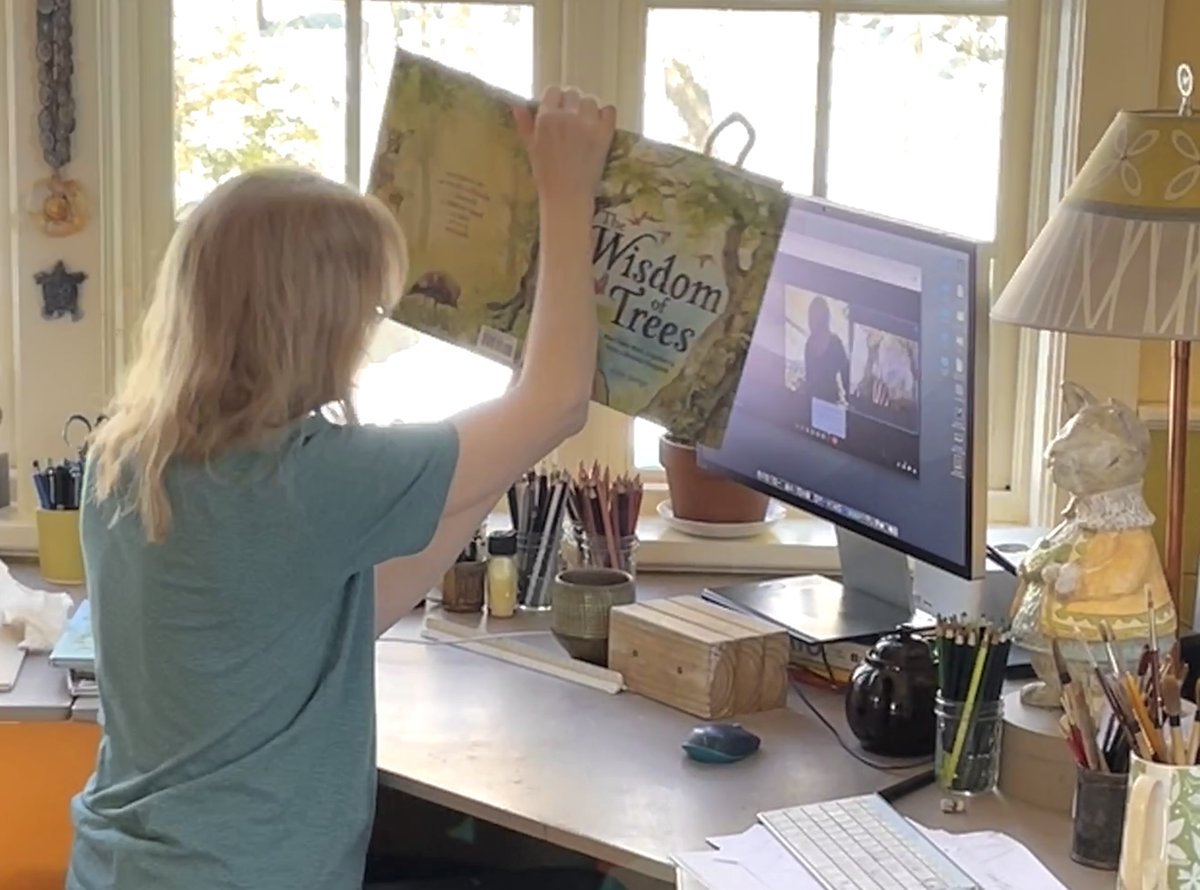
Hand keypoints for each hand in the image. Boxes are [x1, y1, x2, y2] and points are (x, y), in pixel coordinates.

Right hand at [513, 87, 615, 209]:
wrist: (567, 196)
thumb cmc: (545, 174)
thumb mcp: (530, 148)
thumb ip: (525, 124)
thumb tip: (516, 105)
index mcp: (546, 117)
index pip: (553, 91)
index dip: (556, 100)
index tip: (558, 111)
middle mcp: (567, 115)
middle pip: (573, 94)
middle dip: (572, 105)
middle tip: (573, 121)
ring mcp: (587, 123)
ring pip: (590, 101)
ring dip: (588, 110)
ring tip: (586, 125)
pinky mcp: (604, 133)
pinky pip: (609, 110)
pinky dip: (605, 115)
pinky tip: (600, 126)